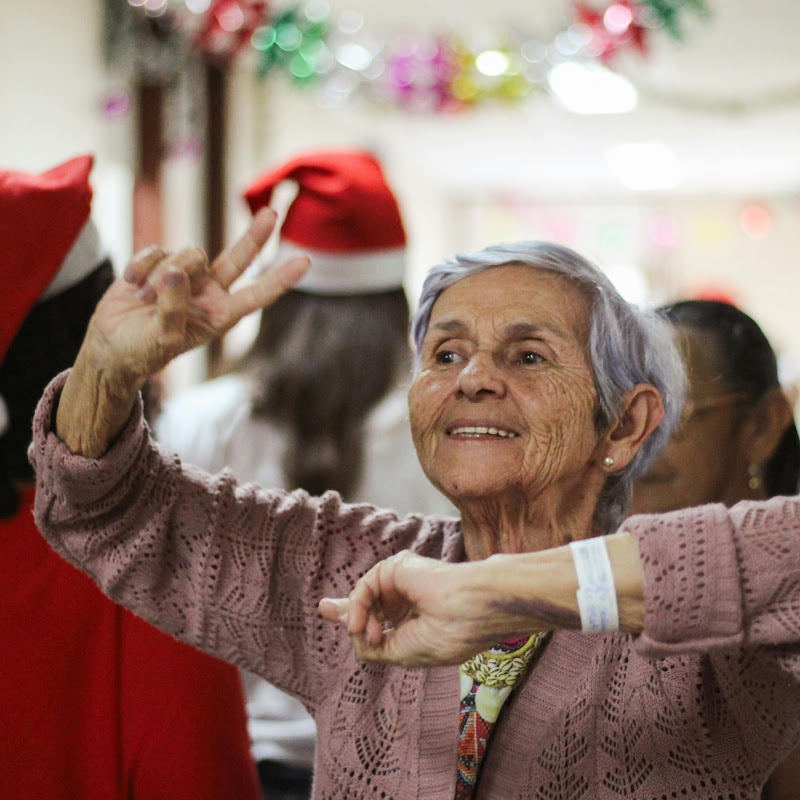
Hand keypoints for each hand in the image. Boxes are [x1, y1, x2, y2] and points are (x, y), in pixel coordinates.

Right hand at [84, 208, 308, 388]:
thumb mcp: (164, 337)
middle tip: (272, 213)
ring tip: (146, 298)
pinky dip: (143, 265)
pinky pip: (157, 250)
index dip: (280, 279)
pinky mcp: (158, 262)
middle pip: (238, 258)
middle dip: (254, 236)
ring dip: (164, 275)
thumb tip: (176, 270)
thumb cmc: (145, 350)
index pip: (256, 294)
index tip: (305, 263)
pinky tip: (132, 284)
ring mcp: (185, 275)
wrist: (111, 346)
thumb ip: (174, 306)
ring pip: (188, 254)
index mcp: (220, 315)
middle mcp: (208, 292)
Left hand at [318, 550, 546, 666]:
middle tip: (323, 608)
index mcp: (415, 620)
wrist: (472, 610)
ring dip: (359, 620)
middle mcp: (408, 599)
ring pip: (365, 599)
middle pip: (368, 602)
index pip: (381, 619)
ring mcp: (403, 582)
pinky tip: (360, 623)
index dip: (360, 620)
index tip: (345, 623)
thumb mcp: (403, 652)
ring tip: (367, 634)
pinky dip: (358, 605)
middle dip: (346, 609)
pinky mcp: (397, 567)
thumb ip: (373, 645)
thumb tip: (351, 633)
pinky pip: (365, 587)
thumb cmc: (448, 636)